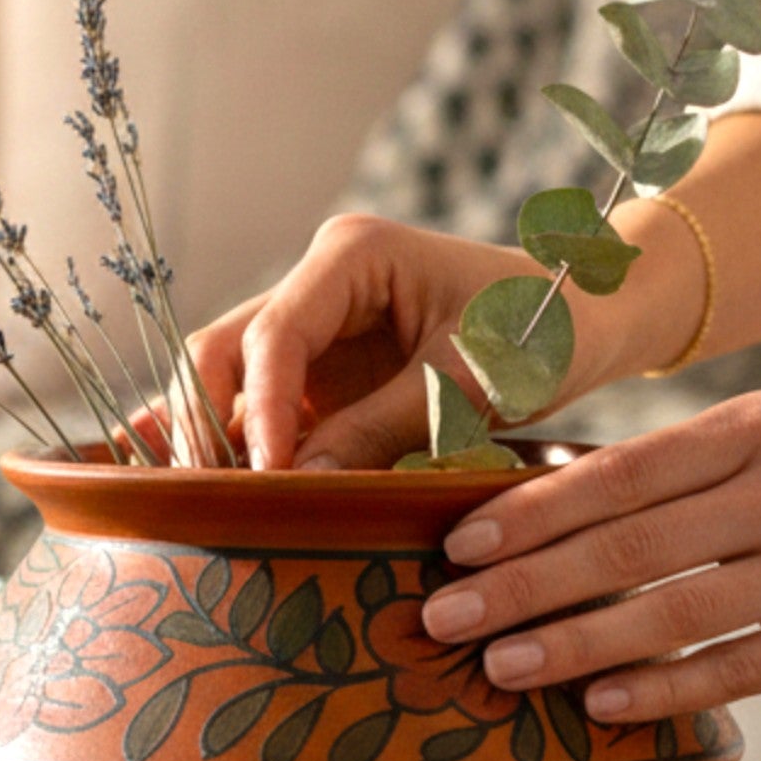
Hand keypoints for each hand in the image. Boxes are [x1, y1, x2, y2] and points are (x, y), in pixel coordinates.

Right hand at [187, 214, 628, 470]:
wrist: (583, 324)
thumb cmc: (541, 332)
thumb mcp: (469, 383)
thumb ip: (381, 428)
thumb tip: (298, 486)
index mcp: (352, 255)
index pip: (276, 334)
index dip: (258, 409)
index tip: (264, 477)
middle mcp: (315, 285)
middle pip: (223, 350)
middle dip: (207, 423)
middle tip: (210, 499)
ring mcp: (310, 332)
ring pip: (222, 380)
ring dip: (205, 440)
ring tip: (188, 505)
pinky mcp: (315, 378)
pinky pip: (249, 408)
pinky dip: (221, 444)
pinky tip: (177, 484)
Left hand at [420, 391, 760, 717]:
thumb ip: (675, 475)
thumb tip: (538, 500)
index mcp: (753, 428)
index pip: (618, 473)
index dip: (528, 512)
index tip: (453, 545)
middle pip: (628, 544)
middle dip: (523, 584)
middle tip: (442, 617)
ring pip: (673, 612)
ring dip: (575, 644)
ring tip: (501, 668)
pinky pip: (738, 669)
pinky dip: (664, 690)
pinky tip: (601, 708)